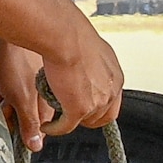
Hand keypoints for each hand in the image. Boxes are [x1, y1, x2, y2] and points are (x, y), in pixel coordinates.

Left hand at [0, 37, 50, 150]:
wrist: (3, 36)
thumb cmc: (17, 63)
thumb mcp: (23, 100)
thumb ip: (29, 123)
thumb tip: (37, 146)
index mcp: (44, 103)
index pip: (35, 127)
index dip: (21, 131)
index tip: (9, 133)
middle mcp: (36, 93)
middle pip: (19, 115)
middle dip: (6, 114)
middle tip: (0, 108)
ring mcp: (23, 82)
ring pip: (7, 101)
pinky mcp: (9, 73)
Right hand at [37, 15, 125, 135]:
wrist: (64, 35)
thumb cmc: (72, 33)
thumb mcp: (92, 48)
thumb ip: (93, 62)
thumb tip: (85, 63)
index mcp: (116, 76)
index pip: (113, 102)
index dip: (98, 107)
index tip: (85, 105)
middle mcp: (111, 91)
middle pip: (101, 116)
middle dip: (85, 117)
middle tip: (67, 111)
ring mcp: (96, 102)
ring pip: (84, 123)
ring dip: (69, 122)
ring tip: (56, 117)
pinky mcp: (79, 109)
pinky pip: (66, 127)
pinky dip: (55, 129)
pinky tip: (47, 126)